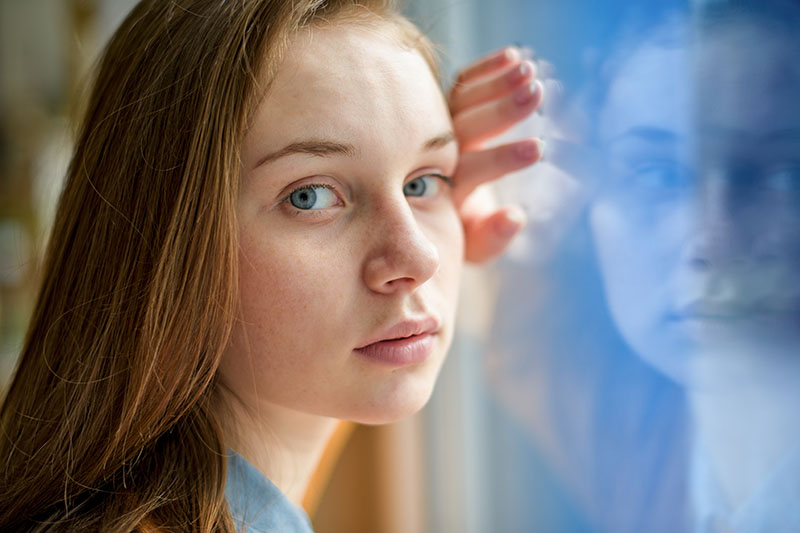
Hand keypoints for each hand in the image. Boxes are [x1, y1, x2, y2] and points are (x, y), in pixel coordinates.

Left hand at [449, 47, 544, 262]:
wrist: (430, 215)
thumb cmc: (461, 234)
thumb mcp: (475, 245)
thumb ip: (493, 236)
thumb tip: (516, 216)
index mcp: (446, 189)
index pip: (475, 169)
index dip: (504, 159)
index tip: (539, 148)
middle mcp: (437, 155)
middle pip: (467, 128)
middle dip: (502, 111)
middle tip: (536, 94)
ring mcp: (438, 129)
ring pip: (462, 101)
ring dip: (496, 83)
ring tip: (529, 69)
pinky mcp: (443, 109)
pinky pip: (461, 85)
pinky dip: (485, 70)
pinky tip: (513, 55)